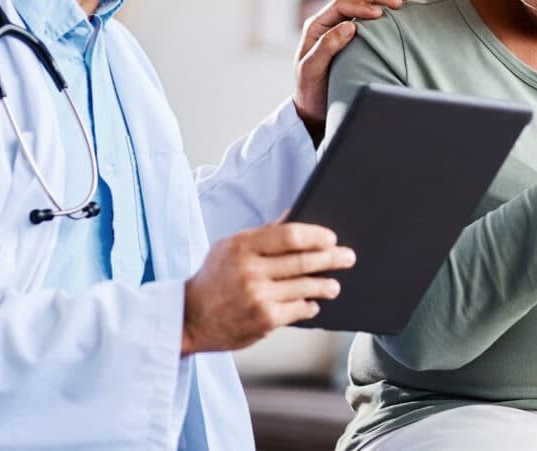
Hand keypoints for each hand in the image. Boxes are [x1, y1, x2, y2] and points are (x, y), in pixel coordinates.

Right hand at [181, 222, 355, 354]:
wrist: (189, 318)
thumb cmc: (213, 278)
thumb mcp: (230, 247)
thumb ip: (263, 234)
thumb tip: (294, 215)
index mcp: (243, 245)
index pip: (290, 235)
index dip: (316, 235)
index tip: (331, 238)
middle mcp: (251, 270)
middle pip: (303, 260)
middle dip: (332, 258)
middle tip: (348, 256)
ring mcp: (258, 296)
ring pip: (305, 286)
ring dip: (326, 284)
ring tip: (334, 284)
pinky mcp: (264, 320)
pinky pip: (298, 309)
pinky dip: (309, 306)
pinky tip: (313, 304)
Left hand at [293, 0, 406, 144]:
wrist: (313, 106)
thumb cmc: (310, 90)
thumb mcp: (312, 69)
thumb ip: (327, 46)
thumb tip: (350, 26)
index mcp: (316, 26)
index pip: (340, 6)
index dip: (360, 6)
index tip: (379, 14)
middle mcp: (328, 23)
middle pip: (354, 0)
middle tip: (398, 2)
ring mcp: (341, 28)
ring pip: (363, 5)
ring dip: (382, 0)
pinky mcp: (353, 37)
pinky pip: (368, 19)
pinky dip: (383, 11)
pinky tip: (399, 10)